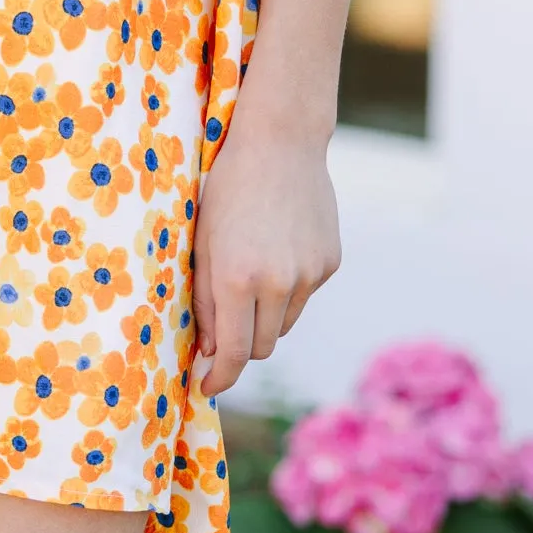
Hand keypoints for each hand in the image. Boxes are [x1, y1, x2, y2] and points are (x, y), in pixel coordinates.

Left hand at [190, 111, 340, 400]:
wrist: (280, 143)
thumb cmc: (227, 189)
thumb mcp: (201, 243)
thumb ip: (204, 300)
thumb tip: (210, 349)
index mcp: (237, 279)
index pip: (233, 353)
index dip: (220, 378)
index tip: (209, 388)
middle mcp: (278, 283)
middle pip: (262, 346)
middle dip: (241, 348)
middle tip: (222, 335)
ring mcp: (310, 275)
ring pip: (285, 323)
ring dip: (265, 318)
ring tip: (251, 277)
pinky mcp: (330, 263)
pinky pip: (304, 295)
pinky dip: (288, 289)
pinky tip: (277, 252)